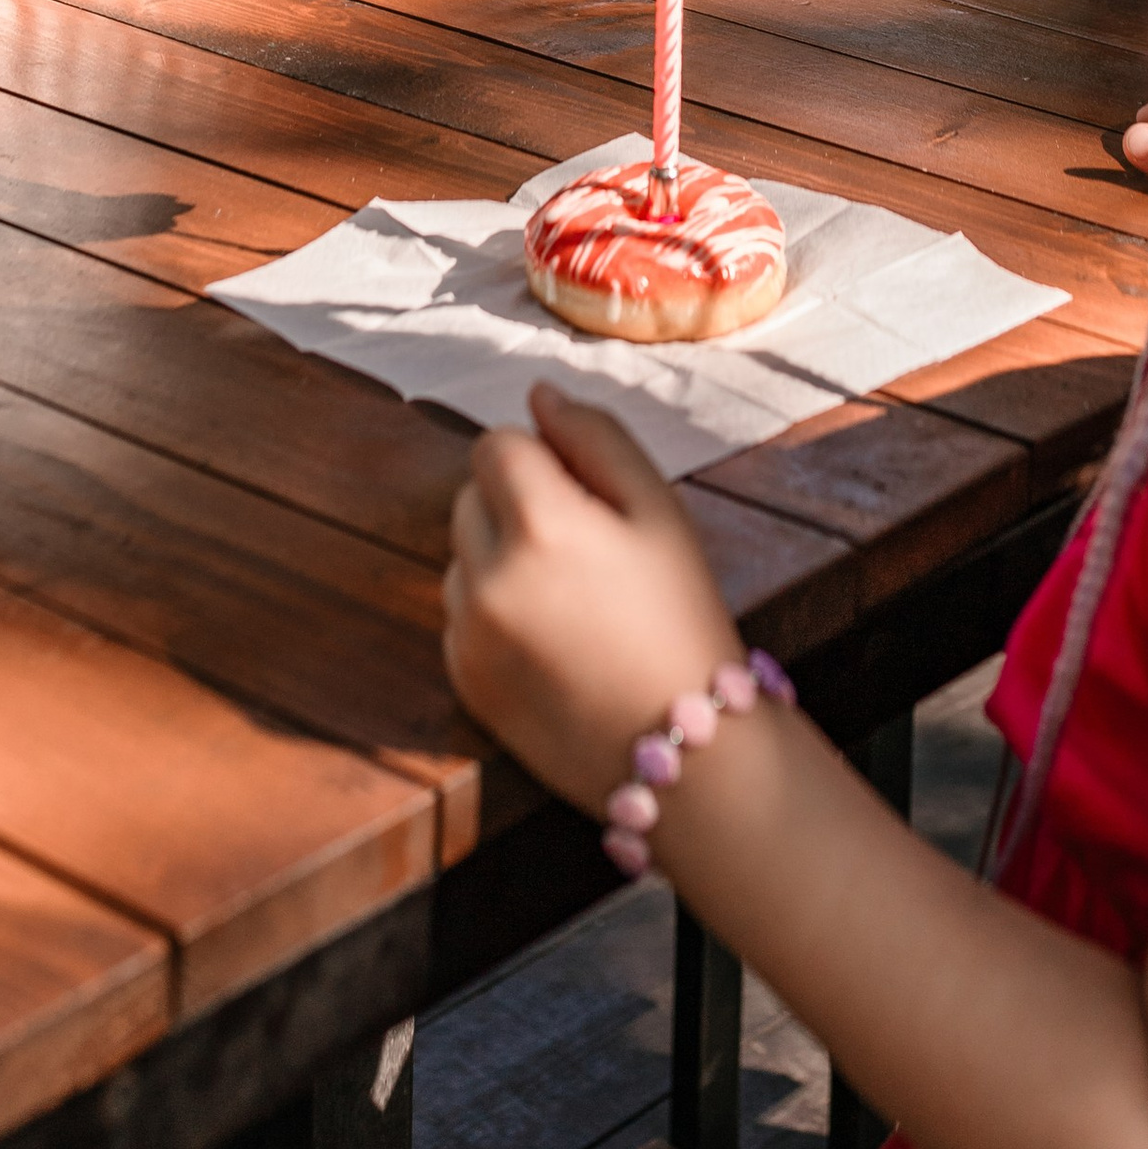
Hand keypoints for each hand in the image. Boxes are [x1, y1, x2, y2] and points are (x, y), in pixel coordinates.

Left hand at [445, 387, 743, 815]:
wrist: (686, 752)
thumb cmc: (682, 618)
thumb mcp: (660, 511)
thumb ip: (596, 437)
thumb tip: (539, 395)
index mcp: (538, 524)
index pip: (496, 445)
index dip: (542, 457)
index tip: (586, 493)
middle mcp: (487, 577)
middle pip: (471, 496)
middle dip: (516, 504)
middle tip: (585, 547)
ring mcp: (468, 635)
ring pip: (462, 557)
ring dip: (499, 558)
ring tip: (571, 599)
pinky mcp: (463, 683)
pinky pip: (461, 616)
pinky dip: (493, 614)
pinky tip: (552, 641)